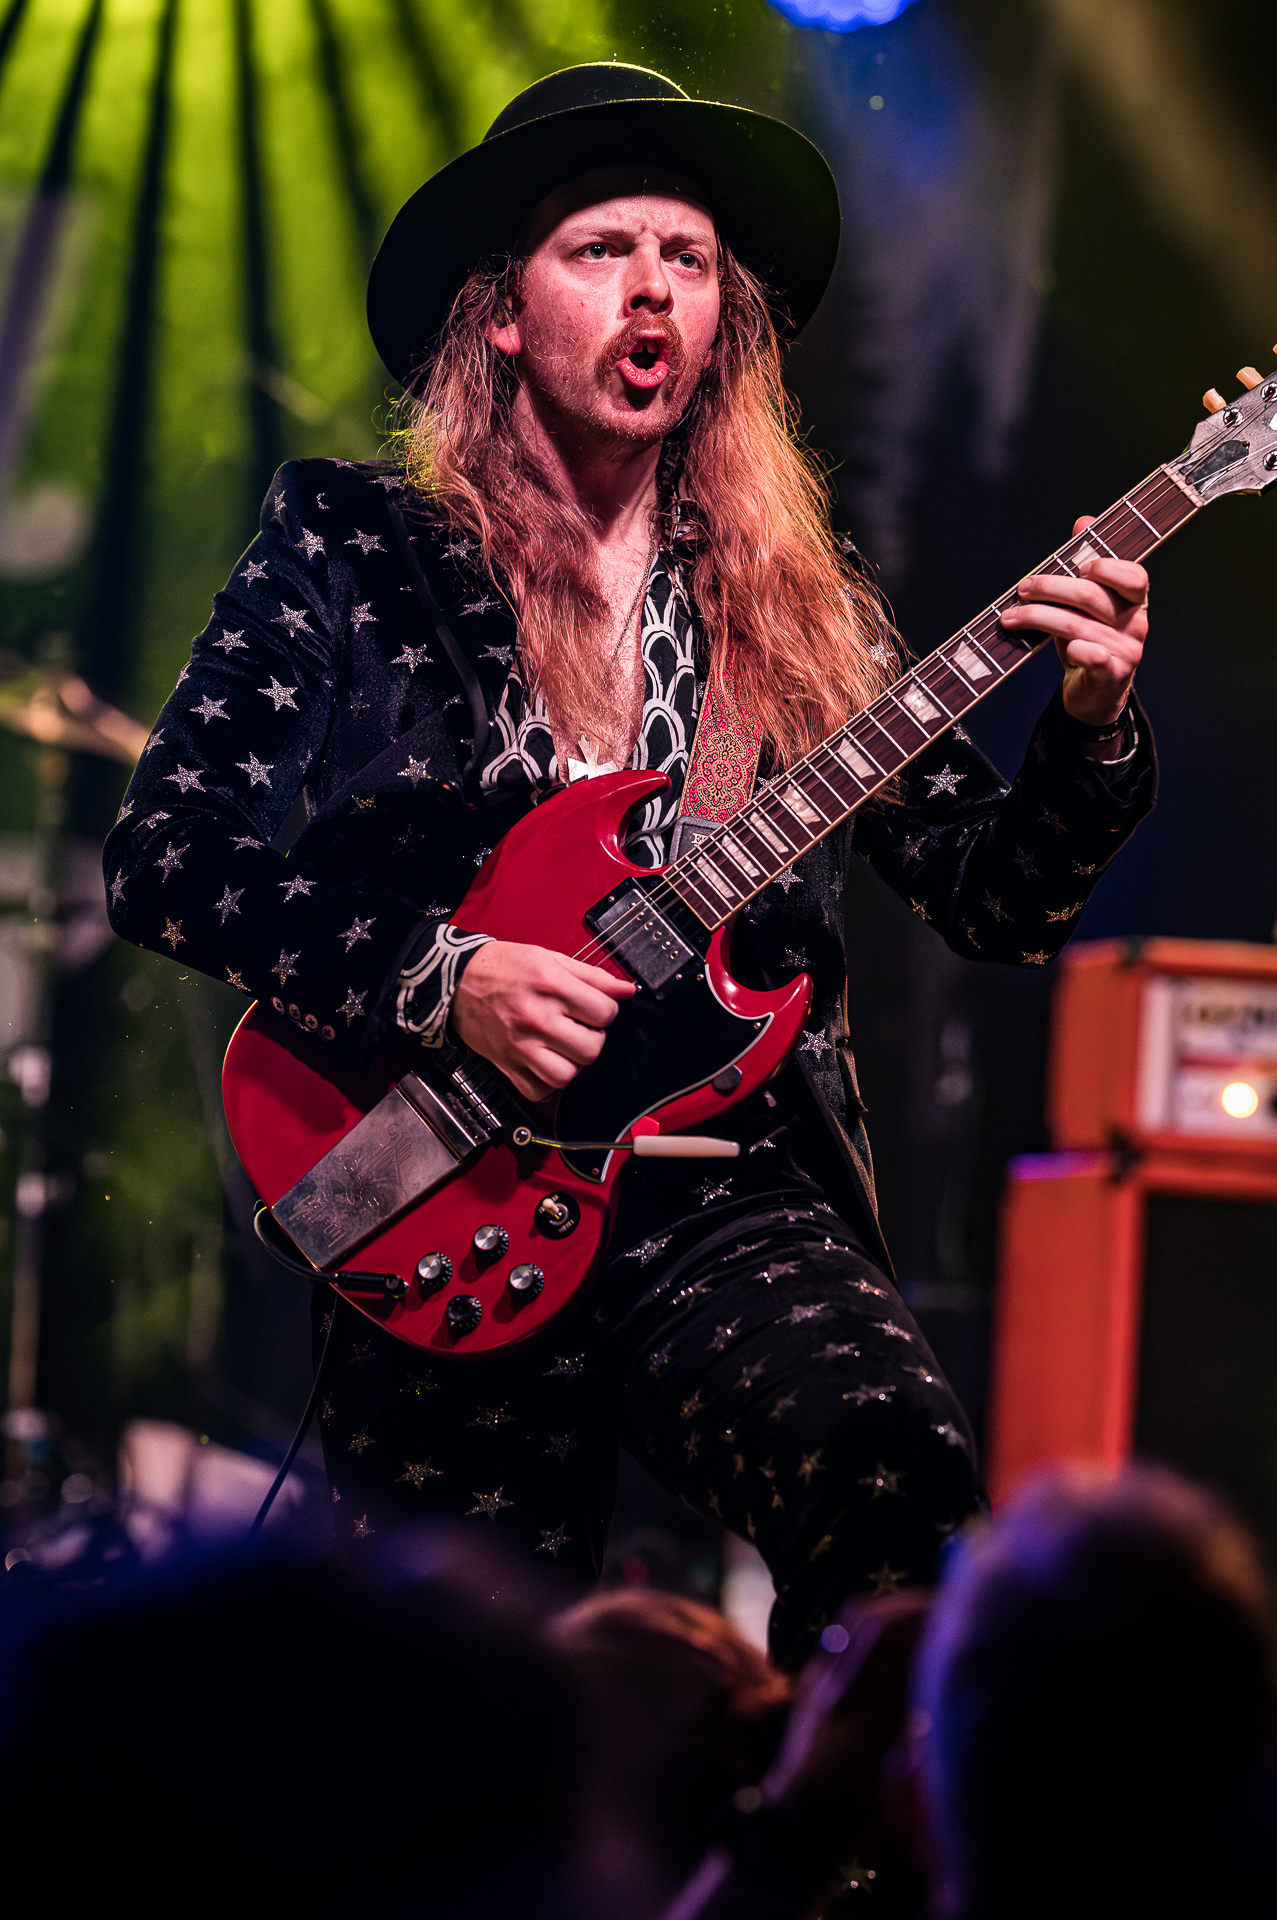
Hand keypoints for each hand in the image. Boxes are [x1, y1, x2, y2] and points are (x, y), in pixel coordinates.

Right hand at [450, 939, 635, 1103]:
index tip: (592, 1010)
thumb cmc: (503, 967)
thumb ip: (593, 976)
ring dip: (572, 1064)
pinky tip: (545, 1063)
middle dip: (592, 1039)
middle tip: (579, 1029)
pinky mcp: (506, 1064)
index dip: (604, 1012)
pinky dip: (545, 1083)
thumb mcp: (550, 959)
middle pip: (591, 1049)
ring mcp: (520, 1045)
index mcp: (551, 985)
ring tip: (563, 1048)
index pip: (605, 1013)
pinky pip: (538, 1091)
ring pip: (567, 1076)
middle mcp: (536, 1017)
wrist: (456, 980)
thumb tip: (627, 990)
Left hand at [1000, 515, 1148, 726]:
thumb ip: (1089, 561)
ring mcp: (1127, 650)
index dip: (1105, 567)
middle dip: (1049, 588)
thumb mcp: (1089, 602)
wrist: (1096, 692)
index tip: (1077, 567)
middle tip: (1023, 589)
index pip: (1134, 575)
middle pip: (1091, 596)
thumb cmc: (1091, 639)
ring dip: (1037, 617)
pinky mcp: (1111, 674)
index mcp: (1135, 600)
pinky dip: (1069, 648)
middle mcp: (1136, 623)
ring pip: (1077, 625)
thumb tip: (1083, 522)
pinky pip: (1088, 654)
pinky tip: (1048, 645)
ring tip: (1011, 616)